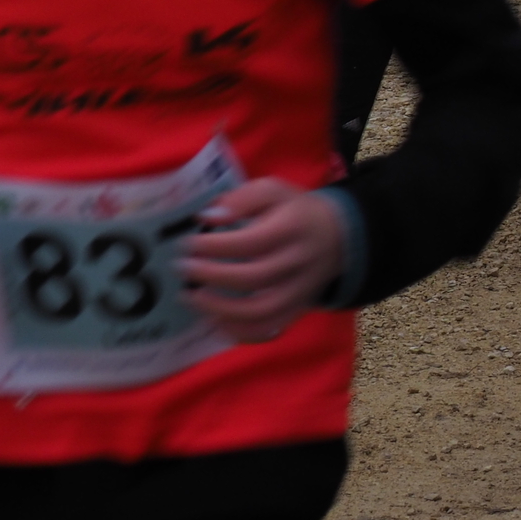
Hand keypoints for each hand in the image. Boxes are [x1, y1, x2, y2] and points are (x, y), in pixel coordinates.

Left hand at [180, 179, 347, 342]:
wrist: (338, 236)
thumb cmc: (296, 211)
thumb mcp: (274, 191)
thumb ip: (242, 199)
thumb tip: (209, 217)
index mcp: (293, 229)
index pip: (251, 242)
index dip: (215, 246)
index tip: (188, 243)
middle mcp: (298, 263)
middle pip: (253, 278)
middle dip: (211, 275)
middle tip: (182, 268)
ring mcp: (298, 291)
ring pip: (260, 312)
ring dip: (220, 309)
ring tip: (192, 297)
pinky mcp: (295, 310)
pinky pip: (267, 330)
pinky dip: (238, 331)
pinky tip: (215, 320)